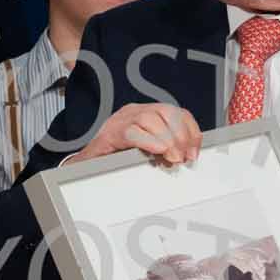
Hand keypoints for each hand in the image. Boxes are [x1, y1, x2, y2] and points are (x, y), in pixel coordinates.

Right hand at [66, 103, 201, 167]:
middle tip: (184, 157)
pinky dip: (148, 141)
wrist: (85, 167)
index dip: (190, 130)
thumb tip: (186, 156)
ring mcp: (120, 120)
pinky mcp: (109, 134)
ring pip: (150, 118)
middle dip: (180, 135)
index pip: (176, 113)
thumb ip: (165, 150)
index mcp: (145, 114)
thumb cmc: (115, 159)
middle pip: (166, 112)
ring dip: (167, 139)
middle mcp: (133, 112)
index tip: (194, 150)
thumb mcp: (146, 152)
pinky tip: (157, 150)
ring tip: (172, 157)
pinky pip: (131, 132)